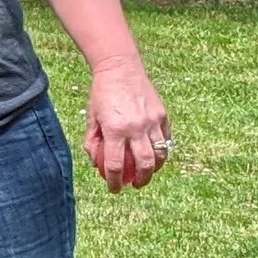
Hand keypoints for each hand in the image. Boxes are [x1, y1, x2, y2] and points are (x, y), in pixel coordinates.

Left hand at [85, 57, 170, 192]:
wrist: (120, 68)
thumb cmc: (102, 94)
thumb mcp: (91, 118)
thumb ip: (92, 142)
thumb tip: (97, 165)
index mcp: (114, 130)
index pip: (115, 165)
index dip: (114, 182)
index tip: (114, 189)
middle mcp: (135, 127)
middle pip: (143, 164)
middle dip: (141, 181)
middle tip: (135, 185)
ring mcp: (151, 121)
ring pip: (159, 154)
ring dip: (155, 169)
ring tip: (148, 174)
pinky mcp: (162, 114)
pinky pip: (166, 139)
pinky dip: (162, 151)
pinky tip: (157, 157)